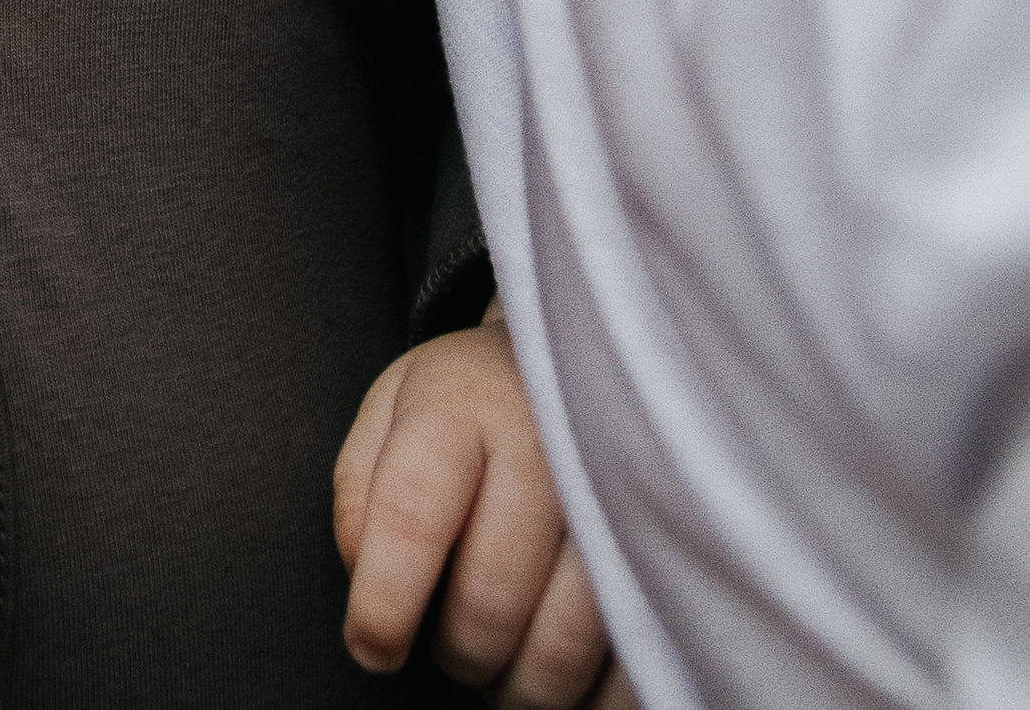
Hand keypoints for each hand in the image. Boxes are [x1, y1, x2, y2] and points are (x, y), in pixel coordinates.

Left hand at [335, 318, 614, 702]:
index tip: (372, 647)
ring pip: (560, 649)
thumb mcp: (392, 410)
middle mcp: (546, 446)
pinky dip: (590, 698)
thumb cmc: (469, 403)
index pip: (412, 519)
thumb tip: (364, 580)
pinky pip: (630, 665)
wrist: (580, 356)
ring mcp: (618, 497)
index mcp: (463, 405)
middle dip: (457, 651)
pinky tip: (565, 670)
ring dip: (520, 684)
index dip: (383, 606)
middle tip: (455, 643)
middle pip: (489, 602)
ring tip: (505, 657)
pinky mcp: (672, 550)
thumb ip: (360, 491)